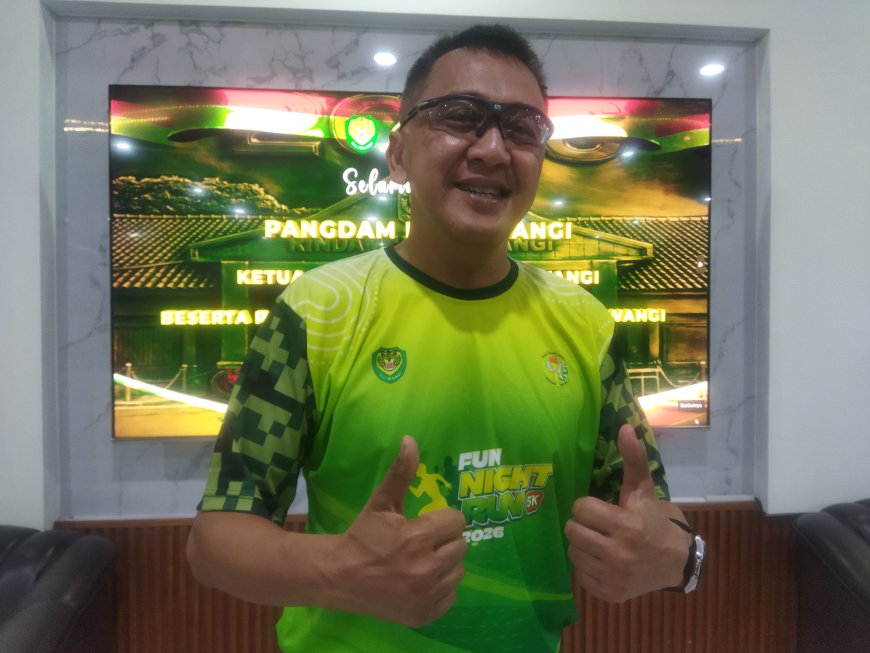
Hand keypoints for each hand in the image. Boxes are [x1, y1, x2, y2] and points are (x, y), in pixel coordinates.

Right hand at [327, 435, 466, 626]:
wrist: (339, 577)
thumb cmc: (363, 536)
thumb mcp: (381, 502)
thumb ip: (401, 472)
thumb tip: (411, 440)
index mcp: (417, 537)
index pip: (456, 521)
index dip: (442, 519)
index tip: (426, 523)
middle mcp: (426, 568)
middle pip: (460, 546)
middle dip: (444, 541)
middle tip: (422, 543)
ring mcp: (426, 595)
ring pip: (458, 571)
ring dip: (445, 564)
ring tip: (421, 561)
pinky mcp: (424, 614)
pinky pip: (451, 595)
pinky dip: (440, 588)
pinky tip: (420, 581)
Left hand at [564, 424, 691, 602]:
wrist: (675, 562)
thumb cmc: (653, 521)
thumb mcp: (643, 489)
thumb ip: (633, 458)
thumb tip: (625, 426)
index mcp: (625, 526)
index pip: (580, 509)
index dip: (588, 506)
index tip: (601, 509)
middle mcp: (618, 554)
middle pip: (572, 531)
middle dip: (583, 525)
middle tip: (599, 526)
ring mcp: (613, 577)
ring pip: (573, 552)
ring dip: (583, 545)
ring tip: (602, 542)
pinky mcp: (609, 594)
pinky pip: (579, 575)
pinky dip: (588, 567)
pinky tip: (604, 561)